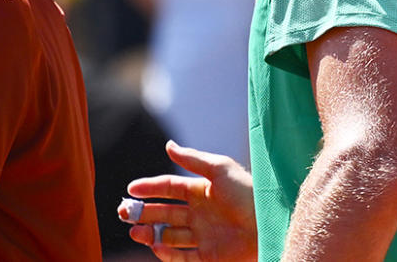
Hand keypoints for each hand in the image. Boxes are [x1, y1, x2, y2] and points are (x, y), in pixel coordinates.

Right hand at [118, 140, 256, 261]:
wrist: (272, 226)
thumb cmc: (249, 194)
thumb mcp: (220, 170)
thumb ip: (192, 160)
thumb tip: (168, 146)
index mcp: (202, 191)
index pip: (169, 188)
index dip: (150, 188)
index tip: (131, 189)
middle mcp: (200, 214)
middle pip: (165, 213)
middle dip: (143, 212)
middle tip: (124, 213)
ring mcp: (204, 236)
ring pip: (169, 235)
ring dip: (150, 233)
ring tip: (135, 231)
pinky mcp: (210, 257)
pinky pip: (183, 257)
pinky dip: (167, 253)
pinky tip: (155, 245)